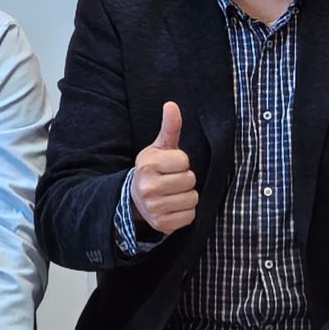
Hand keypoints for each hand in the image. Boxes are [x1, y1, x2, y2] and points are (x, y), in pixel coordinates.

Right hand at [130, 101, 196, 235]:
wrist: (136, 199)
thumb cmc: (153, 169)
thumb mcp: (160, 147)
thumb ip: (169, 127)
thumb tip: (172, 105)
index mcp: (147, 165)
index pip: (184, 161)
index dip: (180, 162)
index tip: (169, 165)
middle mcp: (148, 187)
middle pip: (190, 180)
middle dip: (185, 179)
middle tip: (172, 180)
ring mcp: (154, 208)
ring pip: (192, 198)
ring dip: (187, 196)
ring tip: (173, 193)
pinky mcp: (162, 224)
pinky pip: (189, 216)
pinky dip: (186, 212)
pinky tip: (173, 206)